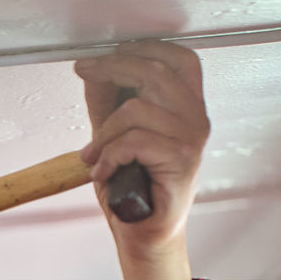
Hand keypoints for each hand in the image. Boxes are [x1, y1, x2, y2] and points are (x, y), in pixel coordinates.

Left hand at [74, 41, 208, 267]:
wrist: (144, 231)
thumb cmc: (134, 185)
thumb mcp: (114, 135)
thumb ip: (106, 103)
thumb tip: (91, 70)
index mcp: (186, 107)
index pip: (179, 59)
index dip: (143, 47)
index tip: (106, 54)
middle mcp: (195, 118)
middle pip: (155, 72)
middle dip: (112, 68)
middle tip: (85, 73)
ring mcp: (191, 139)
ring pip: (136, 110)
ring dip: (103, 133)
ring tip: (93, 156)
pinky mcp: (181, 161)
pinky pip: (134, 142)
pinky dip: (109, 156)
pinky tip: (103, 172)